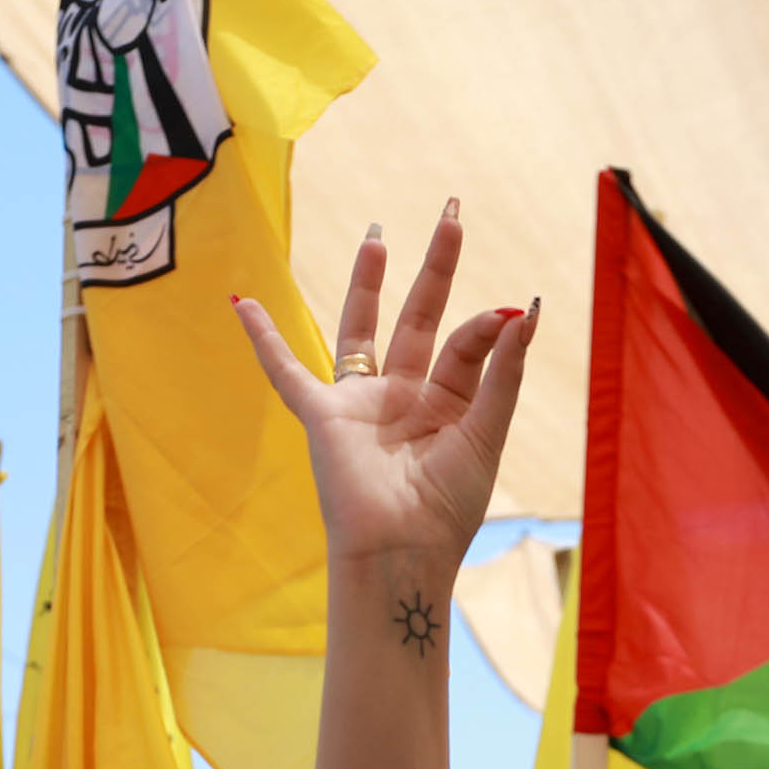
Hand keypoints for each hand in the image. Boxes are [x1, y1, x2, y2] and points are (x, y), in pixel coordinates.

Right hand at [234, 204, 535, 585]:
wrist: (401, 552)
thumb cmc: (447, 508)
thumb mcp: (485, 433)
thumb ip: (502, 372)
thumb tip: (523, 310)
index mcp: (449, 406)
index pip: (465, 344)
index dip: (484, 325)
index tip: (507, 312)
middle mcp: (405, 399)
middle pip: (420, 318)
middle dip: (436, 268)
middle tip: (452, 215)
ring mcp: (362, 405)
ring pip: (363, 331)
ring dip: (369, 283)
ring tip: (379, 235)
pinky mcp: (323, 417)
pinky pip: (286, 372)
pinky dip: (264, 340)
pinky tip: (244, 303)